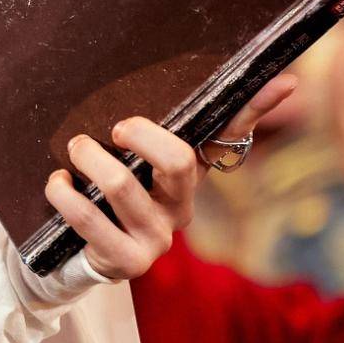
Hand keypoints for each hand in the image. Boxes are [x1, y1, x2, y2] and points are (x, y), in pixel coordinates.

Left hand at [44, 77, 299, 283]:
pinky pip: (88, 218)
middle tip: (112, 128)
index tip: (285, 80)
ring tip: (75, 150)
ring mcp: (157, 239)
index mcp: (191, 178)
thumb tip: (205, 87)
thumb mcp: (133, 158)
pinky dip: (63, 192)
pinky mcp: (126, 262)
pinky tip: (58, 183)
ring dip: (89, 159)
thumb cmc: (110, 193)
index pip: (230, 136)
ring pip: (122, 185)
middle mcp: (183, 210)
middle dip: (138, 134)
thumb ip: (153, 126)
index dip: (257, 108)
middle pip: (177, 160)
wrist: (82, 253)